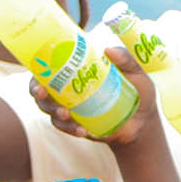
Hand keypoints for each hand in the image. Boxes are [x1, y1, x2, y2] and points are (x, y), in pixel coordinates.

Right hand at [28, 45, 156, 147]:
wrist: (143, 123)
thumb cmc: (138, 92)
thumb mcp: (137, 74)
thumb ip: (126, 60)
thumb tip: (109, 50)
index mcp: (78, 69)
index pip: (51, 64)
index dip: (38, 66)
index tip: (37, 69)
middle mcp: (68, 87)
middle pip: (41, 87)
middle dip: (37, 91)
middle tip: (43, 93)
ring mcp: (70, 107)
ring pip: (49, 108)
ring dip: (53, 111)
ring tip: (66, 114)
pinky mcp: (74, 124)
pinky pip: (64, 127)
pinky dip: (70, 129)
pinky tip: (83, 131)